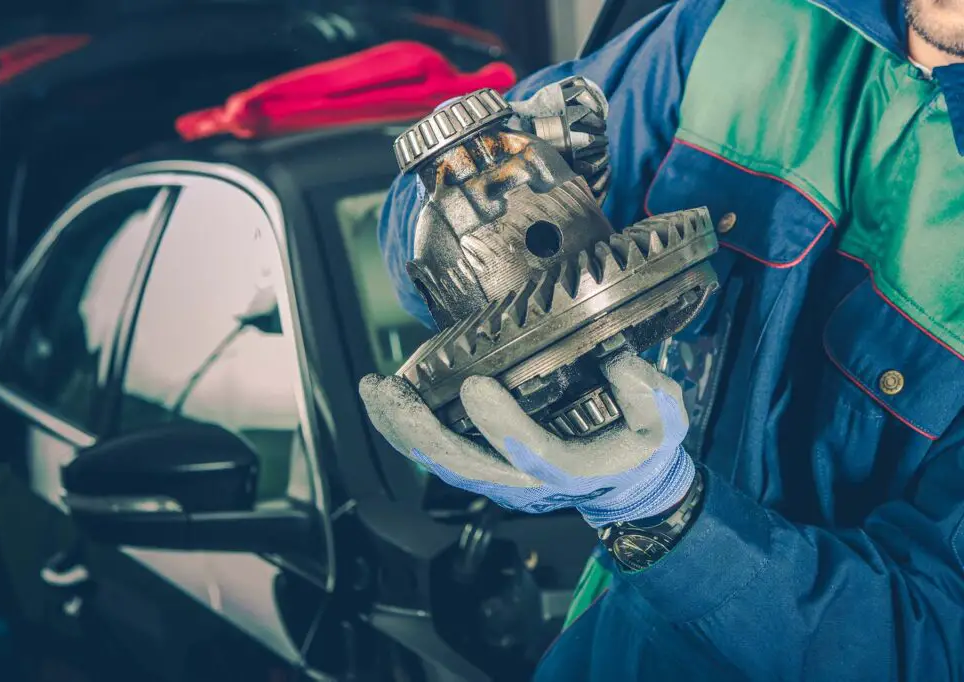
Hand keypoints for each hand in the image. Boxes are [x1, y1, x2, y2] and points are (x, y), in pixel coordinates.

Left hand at [358, 354, 694, 526]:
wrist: (626, 479)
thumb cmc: (642, 444)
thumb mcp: (664, 419)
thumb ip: (648, 395)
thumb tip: (618, 363)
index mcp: (574, 469)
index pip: (535, 455)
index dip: (503, 426)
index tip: (475, 384)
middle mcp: (528, 481)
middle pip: (466, 466)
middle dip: (421, 431)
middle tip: (388, 391)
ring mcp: (501, 477)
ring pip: (442, 464)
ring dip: (402, 429)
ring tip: (374, 390)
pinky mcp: (486, 464)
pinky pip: (438, 454)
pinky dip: (407, 430)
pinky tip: (385, 399)